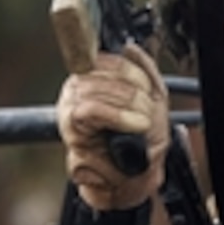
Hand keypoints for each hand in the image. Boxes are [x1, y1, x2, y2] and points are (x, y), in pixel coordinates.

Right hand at [56, 43, 168, 210]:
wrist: (138, 177)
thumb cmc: (142, 139)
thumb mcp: (153, 97)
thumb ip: (144, 69)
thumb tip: (129, 47)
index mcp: (92, 80)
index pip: (104, 61)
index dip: (130, 75)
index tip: (145, 90)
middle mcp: (75, 95)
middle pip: (97, 80)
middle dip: (131, 98)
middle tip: (145, 114)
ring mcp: (69, 119)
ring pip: (92, 101)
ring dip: (124, 114)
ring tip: (139, 125)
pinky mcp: (71, 144)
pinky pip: (89, 128)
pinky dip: (116, 128)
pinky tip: (127, 135)